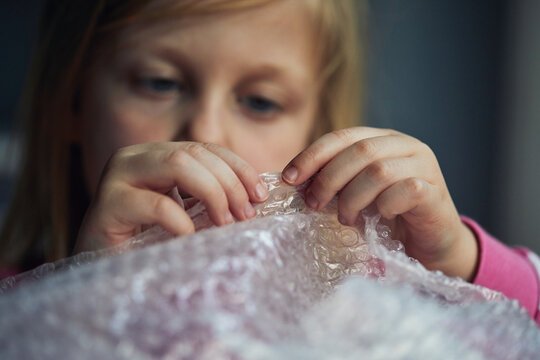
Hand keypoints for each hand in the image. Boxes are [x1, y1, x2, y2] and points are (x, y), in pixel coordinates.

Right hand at [74, 142, 268, 252]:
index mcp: (154, 156)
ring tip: (226, 222)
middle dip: (228, 182)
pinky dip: (182, 221)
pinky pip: (156, 204)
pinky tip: (191, 237)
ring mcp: (116, 178)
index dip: (238, 167)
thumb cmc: (147, 244)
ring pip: (176, 164)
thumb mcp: (184, 214)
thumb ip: (208, 198)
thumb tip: (255, 196)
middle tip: (246, 214)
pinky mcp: (106, 207)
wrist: (102, 273)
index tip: (260, 194)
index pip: (205, 148)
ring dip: (212, 193)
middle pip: (193, 153)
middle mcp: (134, 158)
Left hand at [282, 127, 478, 280]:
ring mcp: (424, 165)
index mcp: (382, 138)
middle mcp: (405, 145)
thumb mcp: (355, 192)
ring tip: (345, 217)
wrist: (429, 243)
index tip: (290, 178)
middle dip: (329, 178)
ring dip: (353, 197)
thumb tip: (294, 180)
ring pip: (379, 171)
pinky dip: (384, 205)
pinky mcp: (435, 191)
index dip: (312, 155)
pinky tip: (380, 217)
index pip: (342, 136)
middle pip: (359, 151)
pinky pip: (405, 190)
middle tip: (314, 203)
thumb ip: (333, 180)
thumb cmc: (387, 217)